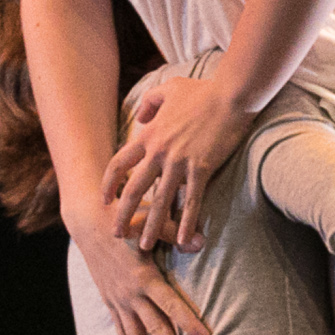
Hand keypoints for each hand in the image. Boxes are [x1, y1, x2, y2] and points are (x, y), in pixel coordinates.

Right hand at [70, 212, 210, 334]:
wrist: (87, 220)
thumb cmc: (124, 217)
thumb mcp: (150, 221)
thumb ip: (175, 233)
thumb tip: (201, 241)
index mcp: (144, 277)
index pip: (171, 305)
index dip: (189, 322)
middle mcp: (130, 294)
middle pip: (155, 329)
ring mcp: (118, 300)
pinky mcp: (109, 301)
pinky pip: (119, 330)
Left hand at [103, 66, 250, 251]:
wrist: (231, 95)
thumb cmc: (202, 91)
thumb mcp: (168, 90)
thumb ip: (150, 103)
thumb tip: (141, 118)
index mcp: (149, 135)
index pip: (119, 163)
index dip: (108, 183)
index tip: (104, 199)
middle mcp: (159, 152)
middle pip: (133, 189)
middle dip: (122, 214)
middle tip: (116, 234)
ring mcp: (180, 162)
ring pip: (160, 201)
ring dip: (151, 226)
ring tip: (145, 245)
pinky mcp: (202, 168)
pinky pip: (192, 201)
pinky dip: (187, 222)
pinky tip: (185, 239)